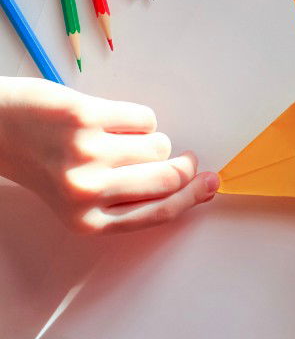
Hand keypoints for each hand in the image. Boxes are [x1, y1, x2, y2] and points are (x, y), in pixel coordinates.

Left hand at [0, 77, 218, 233]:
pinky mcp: (87, 117)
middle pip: (168, 177)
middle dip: (185, 166)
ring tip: (120, 138)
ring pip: (158, 145)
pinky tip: (109, 121)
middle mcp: (87, 192)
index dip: (192, 197)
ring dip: (150, 140)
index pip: (158, 212)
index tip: (210, 185)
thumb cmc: (41, 162)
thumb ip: (127, 199)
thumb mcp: (79, 198)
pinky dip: (135, 119)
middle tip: (186, 158)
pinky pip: (144, 118)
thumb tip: (189, 186)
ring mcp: (88, 153)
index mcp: (87, 220)